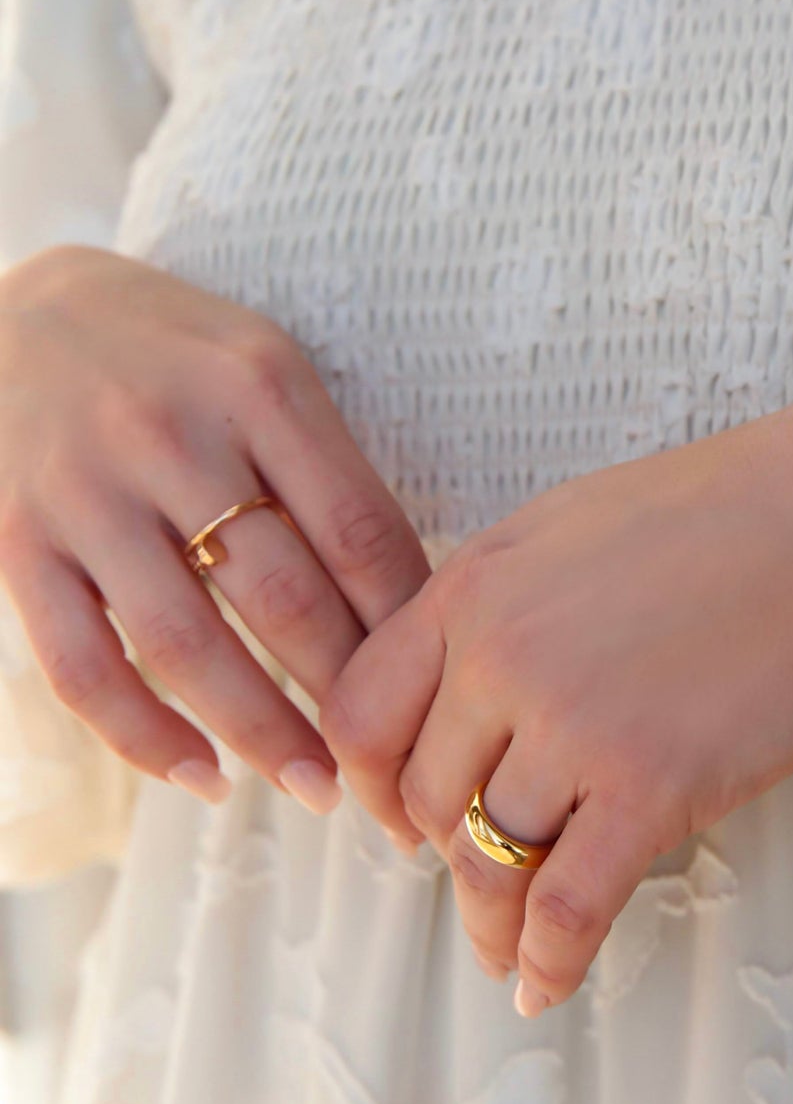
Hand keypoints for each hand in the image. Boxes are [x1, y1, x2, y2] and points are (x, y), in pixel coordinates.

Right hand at [0, 245, 431, 813]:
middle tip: (390, 761)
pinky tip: (202, 776)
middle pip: (283, 596)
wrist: (15, 317)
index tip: (439, 687)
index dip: (406, 627)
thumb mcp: (264, 370)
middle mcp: (171, 434)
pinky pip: (83, 666)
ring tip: (316, 786)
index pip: (359, 531)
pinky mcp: (17, 542)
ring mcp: (87, 492)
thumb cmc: (174, 357)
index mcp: (259, 386)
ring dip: (260, 731)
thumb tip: (412, 606)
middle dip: (345, 694)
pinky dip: (144, 736)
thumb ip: (327, 469)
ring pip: (185, 645)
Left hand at [318, 379, 792, 1009]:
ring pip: (488, 859)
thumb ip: (502, 603)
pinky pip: (568, 904)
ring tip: (506, 952)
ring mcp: (572, 727)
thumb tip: (467, 679)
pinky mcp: (648, 787)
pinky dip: (548, 960)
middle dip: (444, 850)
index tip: (400, 817)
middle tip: (478, 876)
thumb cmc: (728, 517)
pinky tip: (544, 986)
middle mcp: (499, 660)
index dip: (373, 785)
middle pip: (425, 798)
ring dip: (491, 922)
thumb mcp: (569, 529)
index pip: (363, 715)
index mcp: (472, 590)